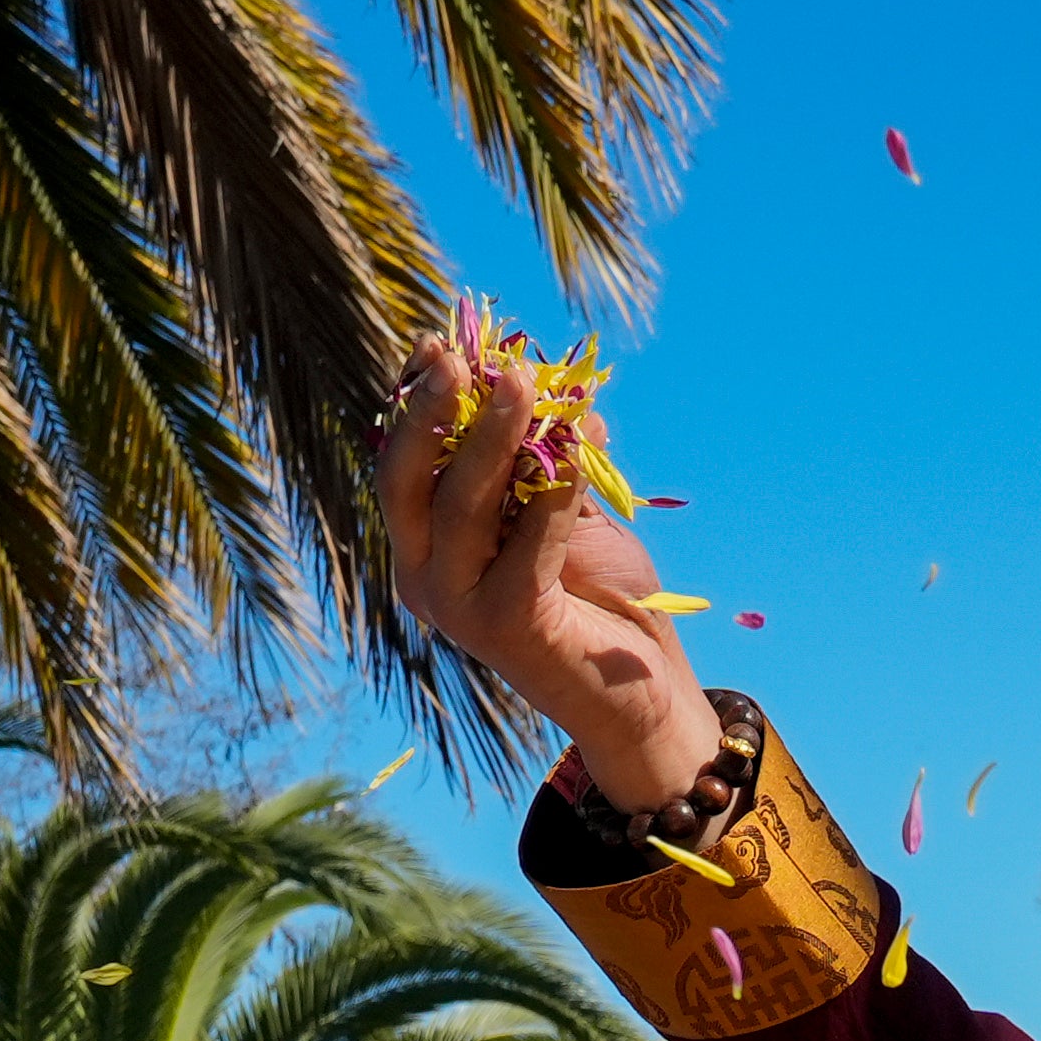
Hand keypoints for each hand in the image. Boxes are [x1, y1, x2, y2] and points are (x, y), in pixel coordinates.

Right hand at [380, 338, 722, 811]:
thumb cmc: (601, 602)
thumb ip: (551, 465)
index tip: (437, 344)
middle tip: (460, 356)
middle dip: (431, 412)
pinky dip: (552, 489)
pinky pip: (528, 541)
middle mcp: (427, 578)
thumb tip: (563, 395)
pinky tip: (576, 445)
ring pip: (462, 504)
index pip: (402, 465)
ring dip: (493, 435)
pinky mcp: (507, 624)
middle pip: (407, 481)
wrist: (638, 695)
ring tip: (520, 380)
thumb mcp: (570, 517)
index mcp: (427, 548)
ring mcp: (459, 606)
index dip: (414, 404)